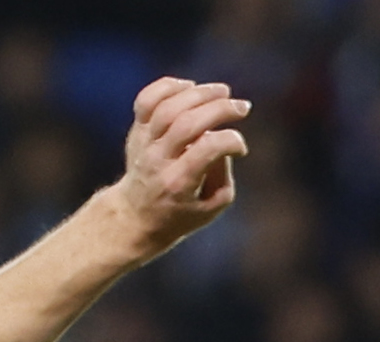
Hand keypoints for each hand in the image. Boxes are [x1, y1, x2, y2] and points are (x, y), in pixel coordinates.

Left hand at [106, 78, 247, 256]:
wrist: (136, 215)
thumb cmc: (181, 212)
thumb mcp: (211, 208)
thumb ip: (223, 176)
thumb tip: (223, 142)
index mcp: (178, 183)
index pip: (207, 149)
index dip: (231, 141)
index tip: (241, 148)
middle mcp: (158, 160)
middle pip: (187, 122)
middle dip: (220, 109)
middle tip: (243, 107)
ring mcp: (144, 143)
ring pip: (168, 107)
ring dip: (199, 93)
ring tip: (223, 91)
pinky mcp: (136, 130)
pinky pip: (147, 99)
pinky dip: (169, 87)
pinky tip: (190, 87)